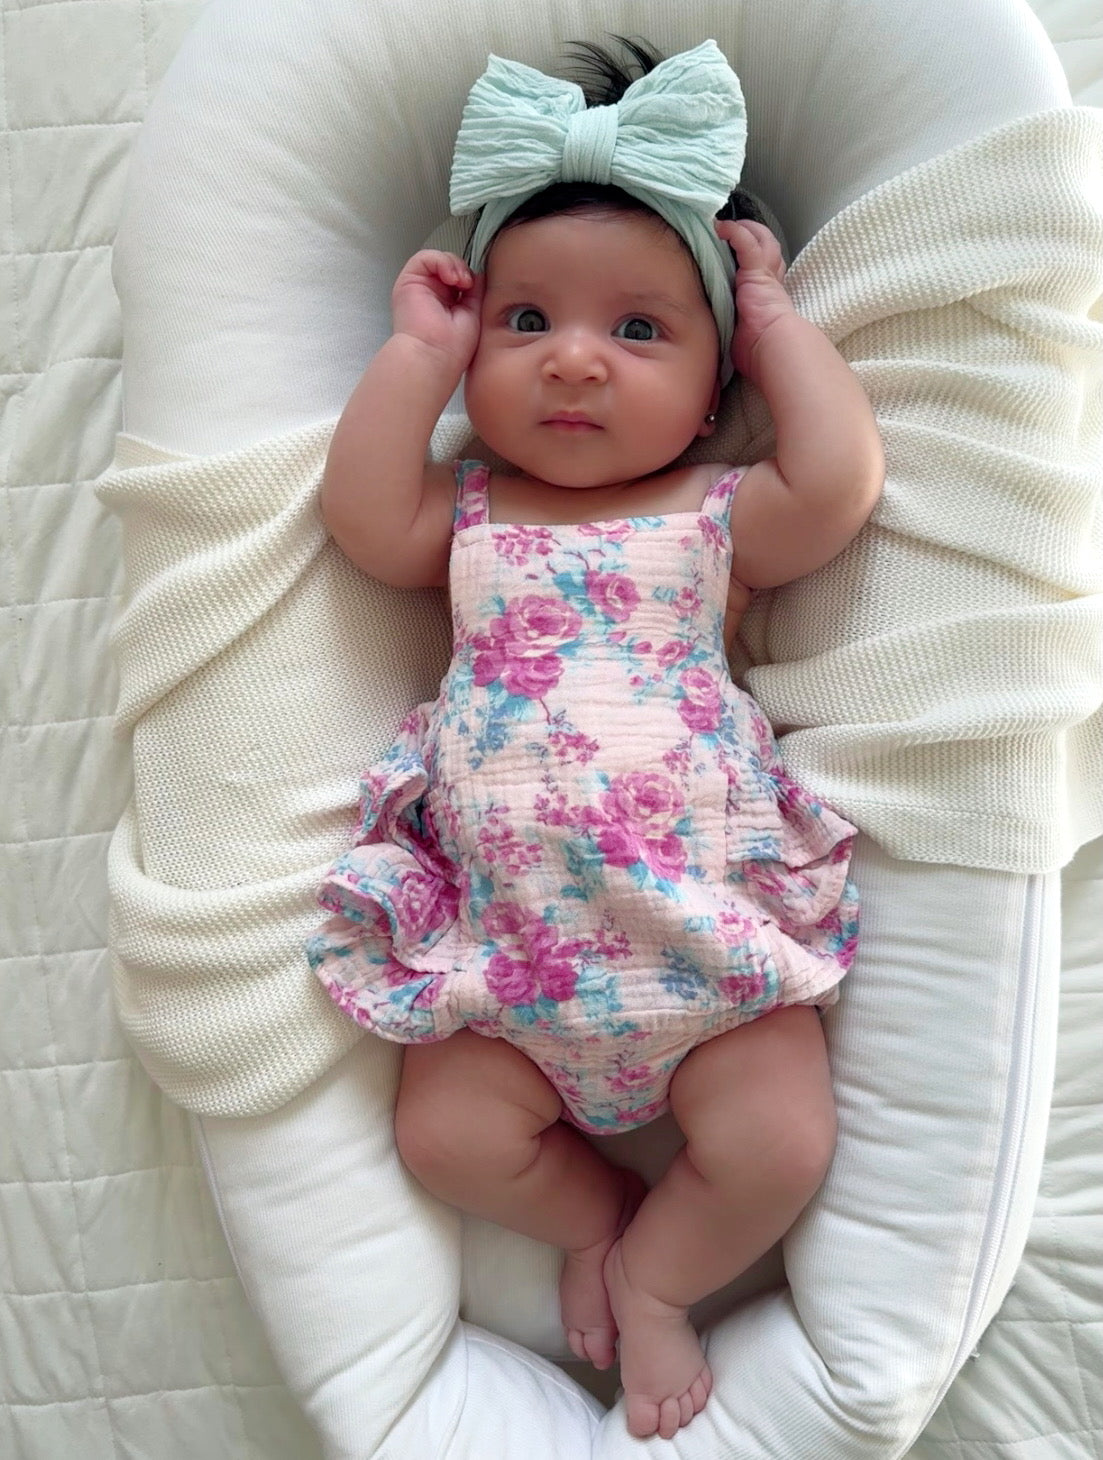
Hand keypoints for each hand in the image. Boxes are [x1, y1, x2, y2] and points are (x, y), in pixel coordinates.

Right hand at [391, 250, 484, 371]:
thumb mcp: (473, 314)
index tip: (476, 287)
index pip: (458, 277)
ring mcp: (419, 288)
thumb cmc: (451, 348)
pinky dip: (440, 261)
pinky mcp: (408, 282)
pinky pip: (424, 258)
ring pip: (437, 260)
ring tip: (459, 281)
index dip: (469, 276)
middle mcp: (431, 295)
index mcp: (445, 304)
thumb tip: (478, 273)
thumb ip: (475, 292)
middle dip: (462, 269)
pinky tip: (450, 278)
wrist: (435, 356)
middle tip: (467, 285)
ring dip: (453, 265)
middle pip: (448, 266)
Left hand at [715, 220, 793, 383]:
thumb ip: (732, 328)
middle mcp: (770, 281)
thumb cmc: (760, 350)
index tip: (739, 253)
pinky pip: (746, 243)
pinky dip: (735, 232)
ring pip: (760, 240)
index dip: (757, 257)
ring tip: (726, 224)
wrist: (773, 347)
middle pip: (768, 248)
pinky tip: (722, 226)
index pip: (766, 269)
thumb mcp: (743, 335)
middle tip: (736, 229)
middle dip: (755, 235)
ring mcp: (765, 274)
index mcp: (769, 296)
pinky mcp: (756, 272)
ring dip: (746, 228)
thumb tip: (713, 344)